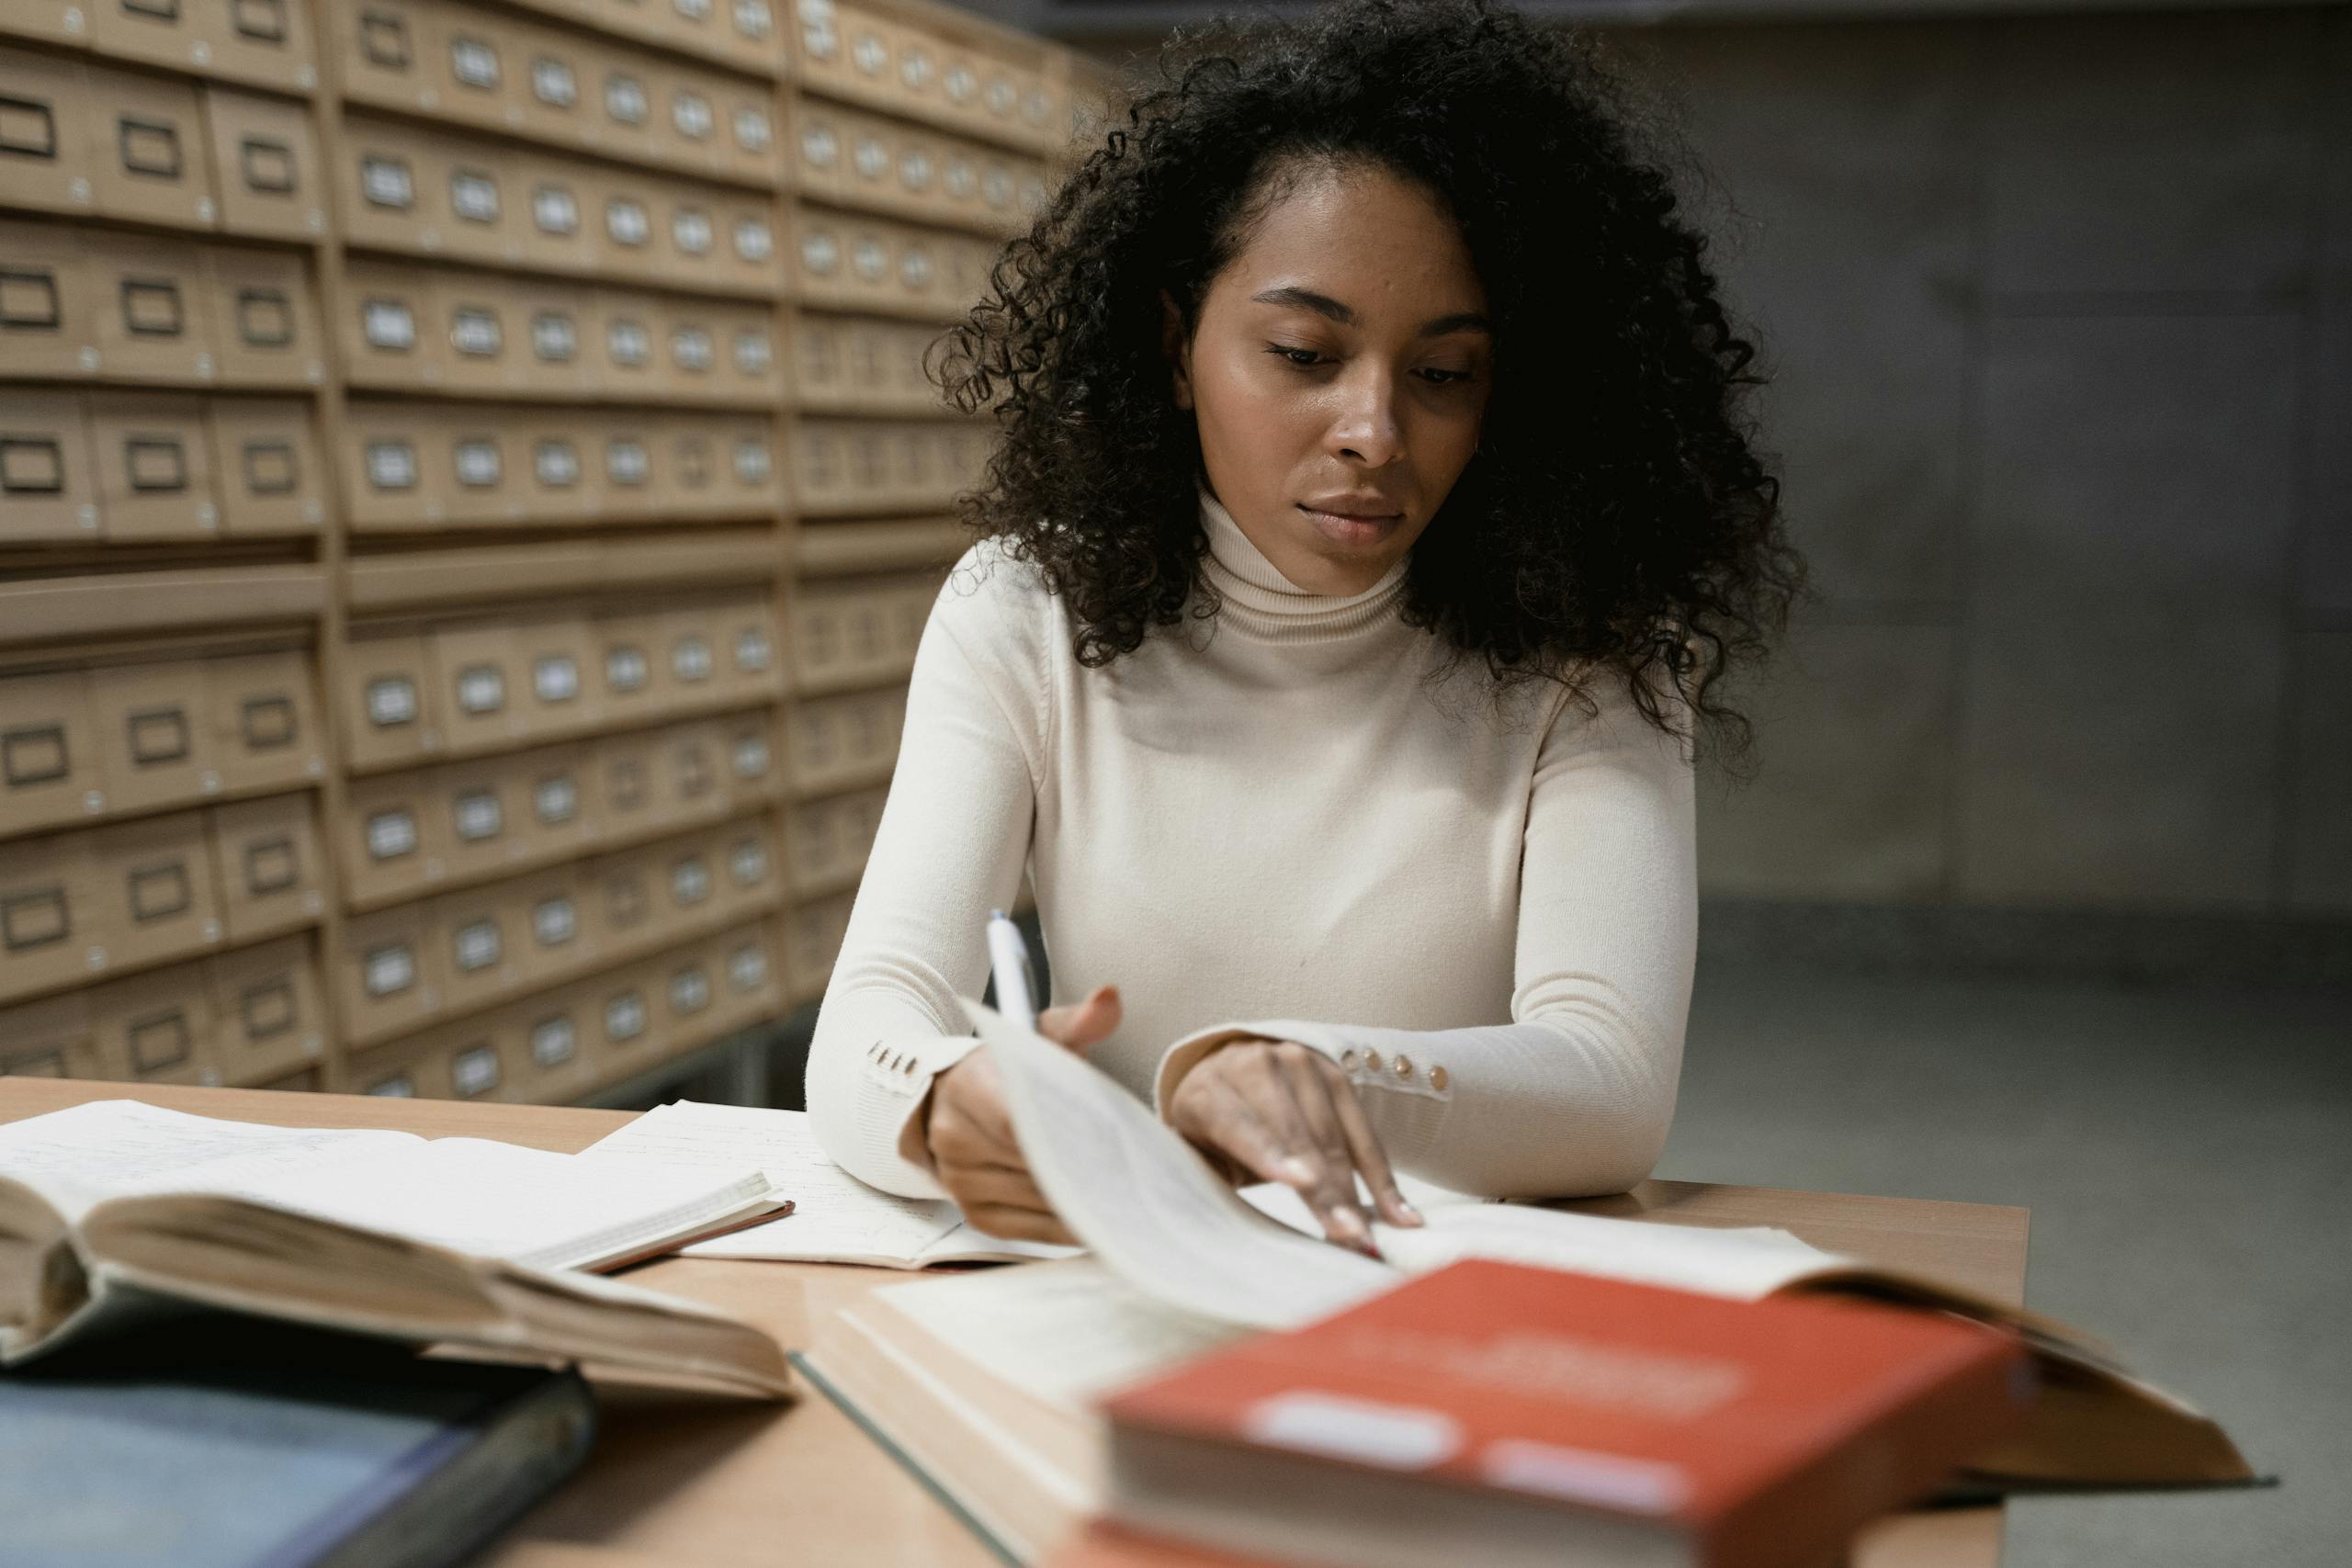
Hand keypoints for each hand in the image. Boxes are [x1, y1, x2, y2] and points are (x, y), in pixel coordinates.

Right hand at [921, 983, 1122, 1243]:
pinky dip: (1068, 1226)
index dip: (1067, 1136)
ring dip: (1081, 1204)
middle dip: (1086, 1173)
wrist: (950, 1099)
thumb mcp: (1039, 1036)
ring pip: (1035, 1203)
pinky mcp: (977, 1216)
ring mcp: (961, 1183)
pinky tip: (1104, 1220)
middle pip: (1032, 1167)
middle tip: (1139, 1178)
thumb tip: (1111, 997)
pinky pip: (1031, 1231)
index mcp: (970, 1086)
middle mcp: (955, 1139)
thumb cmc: (1008, 1069)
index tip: (1112, 1144)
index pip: (1019, 1120)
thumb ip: (1078, 1021)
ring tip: (1131, 1201)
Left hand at [1167, 1039, 1422, 1254]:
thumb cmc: (1208, 1132)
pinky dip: (1382, 1178)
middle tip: (1346, 1234)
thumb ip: (1207, 1177)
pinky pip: (1363, 1133)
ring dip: (1353, 1192)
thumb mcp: (1195, 1153)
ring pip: (1332, 1138)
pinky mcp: (1336, 1075)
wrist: (1228, 1071)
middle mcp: (1254, 1065)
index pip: (1239, 1124)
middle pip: (1295, 1135)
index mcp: (1208, 1089)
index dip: (1270, 1154)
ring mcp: (1299, 1064)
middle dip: (1325, 1189)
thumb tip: (1225, 1234)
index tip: (1301, 1182)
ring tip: (1366, 1236)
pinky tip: (1400, 1214)